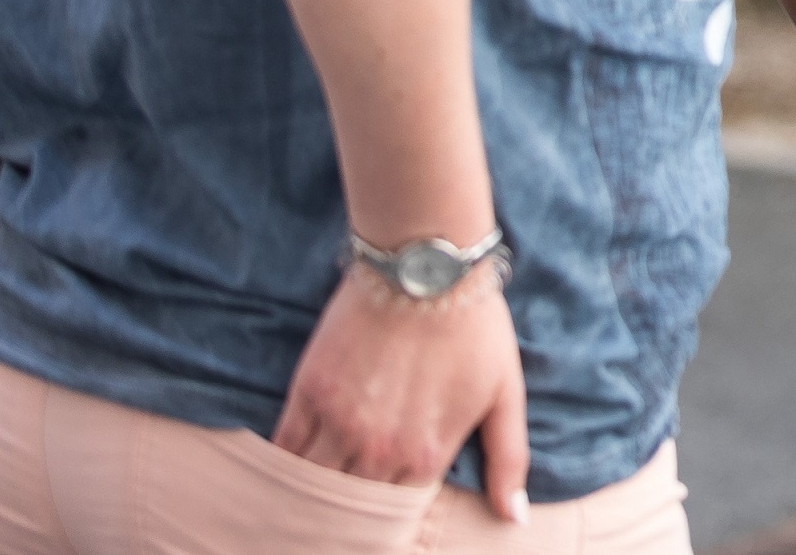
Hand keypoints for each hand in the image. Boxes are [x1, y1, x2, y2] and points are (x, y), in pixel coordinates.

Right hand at [271, 264, 528, 520]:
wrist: (427, 268)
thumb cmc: (474, 328)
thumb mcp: (505, 393)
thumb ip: (508, 459)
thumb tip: (513, 519)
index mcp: (426, 456)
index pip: (395, 517)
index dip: (386, 523)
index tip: (376, 527)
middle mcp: (378, 450)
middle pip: (350, 507)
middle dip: (343, 520)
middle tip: (335, 523)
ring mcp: (339, 423)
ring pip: (312, 485)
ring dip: (307, 501)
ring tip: (305, 509)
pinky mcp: (308, 393)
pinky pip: (284, 450)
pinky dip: (281, 468)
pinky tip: (283, 476)